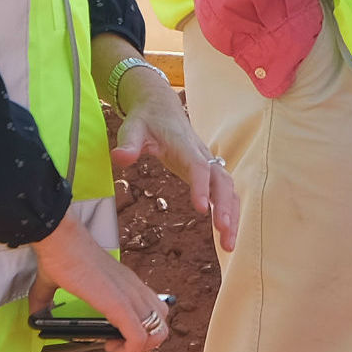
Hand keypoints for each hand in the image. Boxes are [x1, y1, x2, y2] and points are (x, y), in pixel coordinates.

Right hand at [30, 212, 168, 351]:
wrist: (60, 239)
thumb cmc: (59, 256)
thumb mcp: (55, 283)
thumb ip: (45, 300)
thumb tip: (34, 314)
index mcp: (126, 283)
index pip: (155, 309)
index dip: (141, 329)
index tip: (115, 336)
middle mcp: (134, 289)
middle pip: (162, 323)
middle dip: (144, 344)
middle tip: (117, 344)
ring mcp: (130, 295)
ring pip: (159, 331)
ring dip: (138, 349)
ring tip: (114, 346)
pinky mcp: (119, 303)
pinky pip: (139, 337)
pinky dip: (129, 351)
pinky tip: (111, 348)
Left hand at [97, 43, 242, 253]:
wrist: (161, 107)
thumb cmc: (145, 120)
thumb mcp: (132, 128)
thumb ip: (128, 143)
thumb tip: (120, 157)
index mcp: (185, 146)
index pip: (198, 167)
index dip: (201, 187)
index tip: (202, 209)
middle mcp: (202, 155)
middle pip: (222, 181)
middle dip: (225, 208)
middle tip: (224, 234)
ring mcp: (208, 163)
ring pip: (228, 190)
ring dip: (232, 215)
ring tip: (229, 245)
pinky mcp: (208, 172)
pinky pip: (224, 193)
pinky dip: (229, 213)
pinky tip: (226, 236)